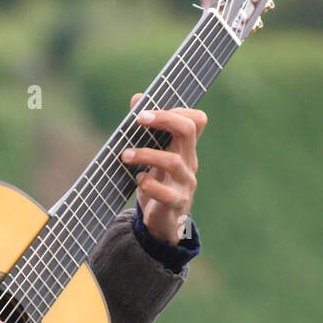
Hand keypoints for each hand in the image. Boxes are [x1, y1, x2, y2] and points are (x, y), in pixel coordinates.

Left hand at [122, 93, 205, 244]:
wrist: (164, 224)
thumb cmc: (158, 185)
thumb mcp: (153, 157)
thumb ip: (147, 130)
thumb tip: (137, 98)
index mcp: (185, 149)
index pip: (196, 120)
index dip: (176, 110)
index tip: (148, 111)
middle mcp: (189, 163)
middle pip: (187, 131)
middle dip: (164, 119)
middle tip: (139, 118)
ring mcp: (184, 184)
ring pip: (173, 162)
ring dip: (146, 154)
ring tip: (125, 155)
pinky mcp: (174, 204)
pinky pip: (165, 193)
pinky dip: (148, 185)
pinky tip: (138, 180)